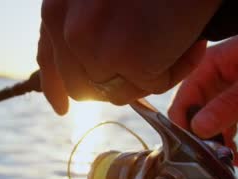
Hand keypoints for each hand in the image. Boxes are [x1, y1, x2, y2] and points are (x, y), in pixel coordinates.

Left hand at [37, 0, 221, 114]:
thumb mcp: (102, 0)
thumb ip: (85, 28)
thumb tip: (94, 75)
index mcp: (58, 6)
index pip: (48, 59)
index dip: (55, 87)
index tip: (62, 108)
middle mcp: (66, 26)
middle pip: (81, 87)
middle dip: (114, 83)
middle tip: (149, 59)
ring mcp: (92, 44)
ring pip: (117, 93)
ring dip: (148, 76)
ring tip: (172, 39)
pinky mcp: (124, 57)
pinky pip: (150, 88)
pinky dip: (175, 70)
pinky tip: (189, 42)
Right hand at [168, 2, 237, 168]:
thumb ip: (231, 102)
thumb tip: (198, 128)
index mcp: (208, 67)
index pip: (182, 102)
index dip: (183, 127)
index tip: (196, 151)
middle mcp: (211, 81)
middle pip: (193, 119)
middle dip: (203, 142)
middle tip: (220, 161)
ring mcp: (223, 95)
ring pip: (209, 128)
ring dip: (219, 148)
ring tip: (234, 162)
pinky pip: (226, 130)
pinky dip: (232, 146)